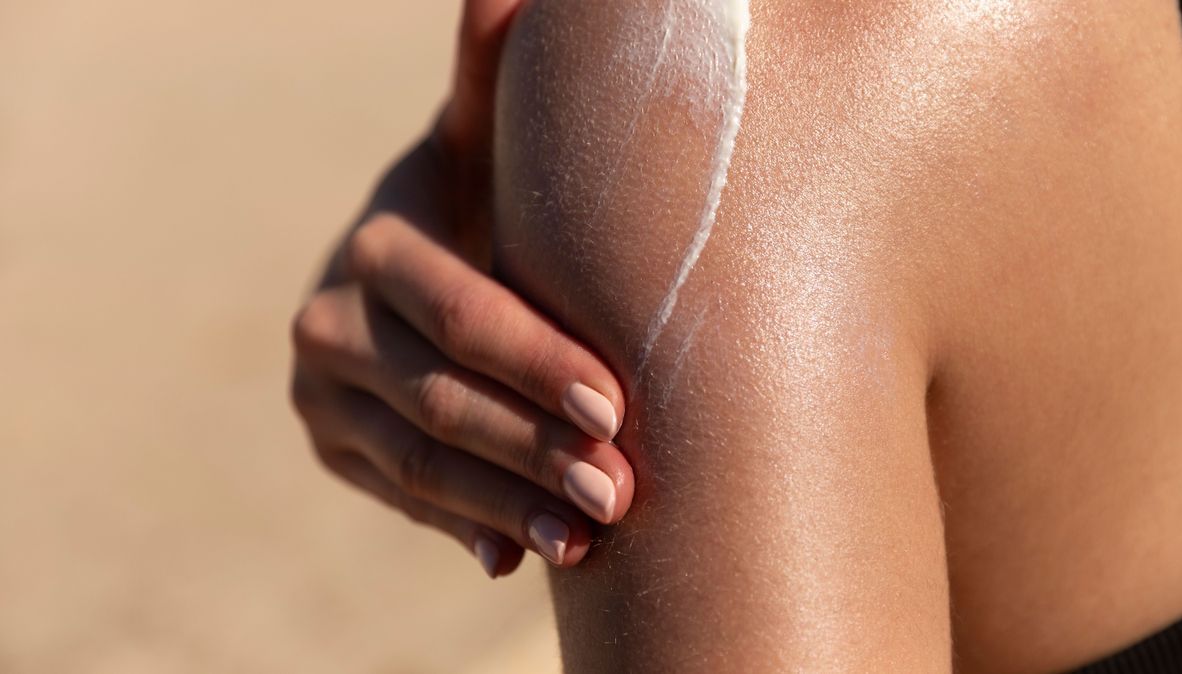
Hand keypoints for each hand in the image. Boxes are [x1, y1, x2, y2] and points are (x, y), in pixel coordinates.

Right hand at [289, 0, 633, 577]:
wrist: (423, 268)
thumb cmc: (486, 202)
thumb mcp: (484, 147)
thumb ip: (489, 84)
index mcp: (379, 246)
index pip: (459, 312)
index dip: (537, 361)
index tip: (619, 407)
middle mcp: (329, 321)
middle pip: (441, 398)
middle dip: (534, 447)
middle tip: (620, 492)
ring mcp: (324, 395)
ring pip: (421, 462)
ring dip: (507, 503)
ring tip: (588, 538)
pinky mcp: (333, 448)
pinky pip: (403, 499)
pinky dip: (464, 527)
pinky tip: (518, 558)